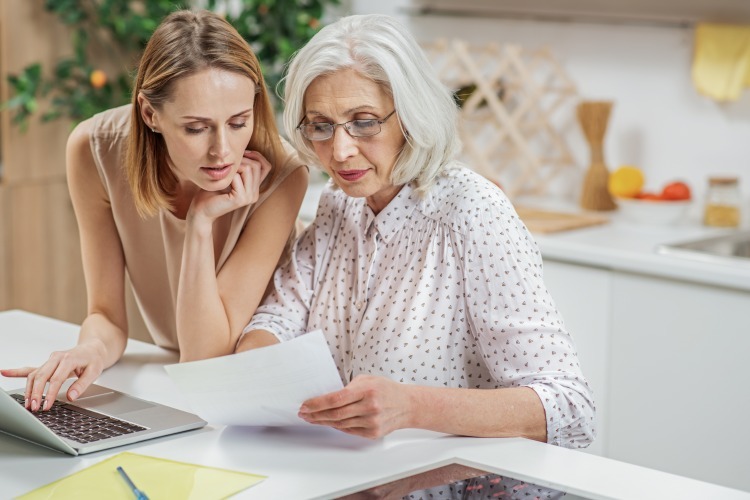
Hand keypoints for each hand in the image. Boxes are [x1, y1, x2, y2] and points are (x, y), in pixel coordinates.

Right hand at [0, 342, 105, 410]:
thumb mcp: (95, 371)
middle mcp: (57, 358)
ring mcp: (50, 360)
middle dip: (36, 393)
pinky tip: (5, 372)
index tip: (47, 406)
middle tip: (34, 408)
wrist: (93, 348)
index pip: (56, 379)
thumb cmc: (94, 359)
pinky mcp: (47, 364)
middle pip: (41, 376)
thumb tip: (72, 397)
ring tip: (28, 404)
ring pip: (34, 374)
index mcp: (68, 359)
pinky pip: (31, 368)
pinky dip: (17, 371)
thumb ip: (83, 384)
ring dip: (29, 390)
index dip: (50, 394)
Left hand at [189, 150, 271, 222]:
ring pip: (249, 169)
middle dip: (242, 159)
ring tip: (224, 172)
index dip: (256, 156)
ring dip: (234, 166)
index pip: (266, 166)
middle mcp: (255, 194)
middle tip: (227, 164)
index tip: (242, 153)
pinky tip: (221, 180)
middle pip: (256, 165)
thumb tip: (247, 149)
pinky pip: (237, 176)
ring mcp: (249, 197)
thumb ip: (241, 167)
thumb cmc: (212, 190)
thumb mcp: (230, 175)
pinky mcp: (240, 199)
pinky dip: (228, 174)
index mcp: (255, 188)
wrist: (201, 209)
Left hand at [298, 375, 413, 438]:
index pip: (336, 398)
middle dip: (315, 414)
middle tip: (303, 413)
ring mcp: (371, 422)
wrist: (408, 405)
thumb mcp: (368, 380)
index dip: (317, 403)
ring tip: (312, 418)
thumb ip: (349, 388)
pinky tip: (328, 422)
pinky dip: (337, 426)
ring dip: (323, 421)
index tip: (305, 405)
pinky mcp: (373, 433)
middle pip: (335, 414)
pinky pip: (349, 430)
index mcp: (367, 390)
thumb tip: (327, 398)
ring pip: (340, 424)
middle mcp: (370, 407)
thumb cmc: (386, 389)